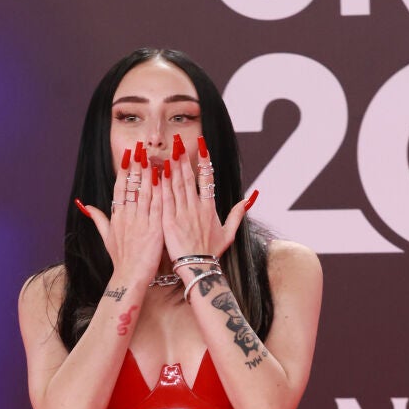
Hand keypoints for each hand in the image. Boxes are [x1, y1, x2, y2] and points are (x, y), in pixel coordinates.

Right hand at [76, 143, 163, 284]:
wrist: (129, 277)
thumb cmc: (120, 259)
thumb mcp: (106, 237)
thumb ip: (98, 219)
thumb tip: (84, 205)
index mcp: (117, 216)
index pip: (120, 187)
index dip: (124, 170)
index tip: (128, 155)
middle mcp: (127, 216)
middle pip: (132, 186)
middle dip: (136, 165)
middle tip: (140, 147)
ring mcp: (140, 222)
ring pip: (144, 192)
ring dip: (148, 173)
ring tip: (152, 156)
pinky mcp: (154, 229)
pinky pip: (157, 206)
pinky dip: (160, 192)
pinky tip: (163, 178)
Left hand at [160, 135, 255, 260]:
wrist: (198, 268)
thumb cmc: (212, 252)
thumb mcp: (229, 233)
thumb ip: (238, 213)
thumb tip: (252, 196)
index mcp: (209, 208)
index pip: (207, 178)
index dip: (204, 161)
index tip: (201, 145)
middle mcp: (195, 207)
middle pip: (188, 177)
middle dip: (183, 157)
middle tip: (178, 140)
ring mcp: (181, 213)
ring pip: (175, 185)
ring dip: (171, 166)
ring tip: (168, 149)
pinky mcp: (168, 221)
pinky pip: (164, 199)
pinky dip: (160, 185)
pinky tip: (156, 172)